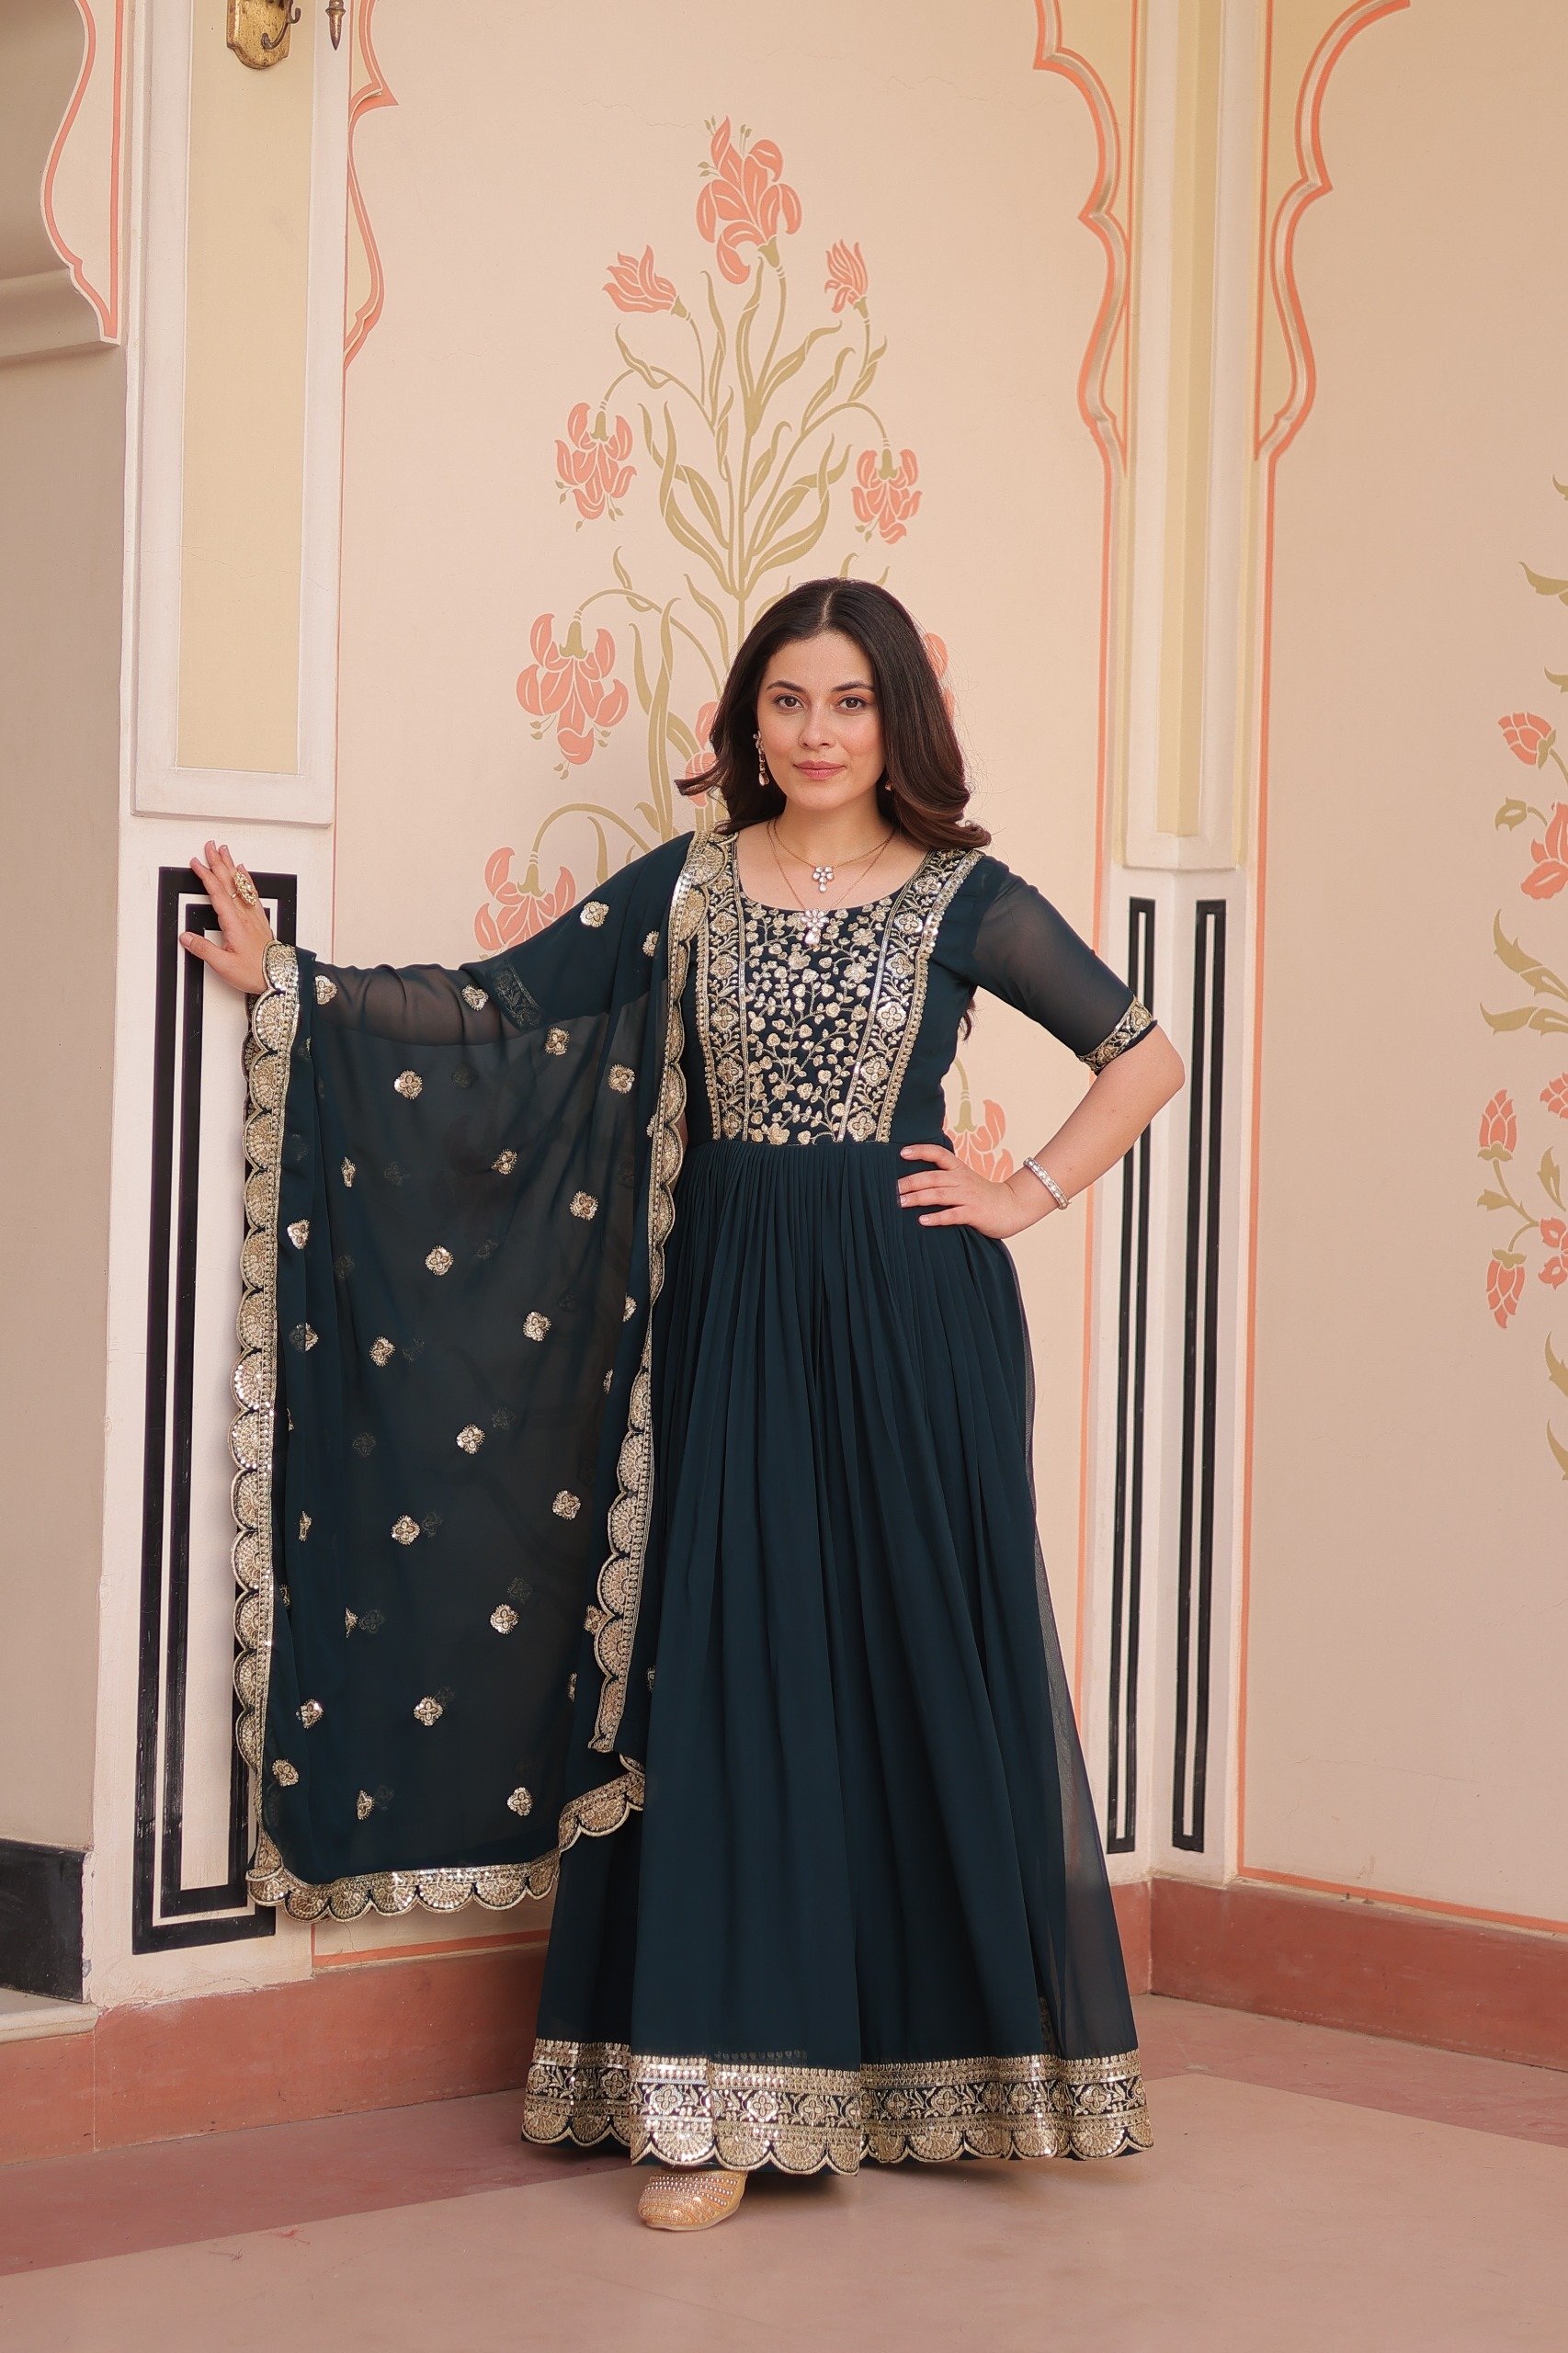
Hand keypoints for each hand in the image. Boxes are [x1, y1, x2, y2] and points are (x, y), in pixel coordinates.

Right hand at [180, 840, 274, 995]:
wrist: (279, 976)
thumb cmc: (255, 971)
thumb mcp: (223, 965)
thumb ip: (203, 949)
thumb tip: (186, 937)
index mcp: (233, 923)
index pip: (217, 892)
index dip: (205, 875)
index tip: (196, 862)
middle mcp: (244, 915)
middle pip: (229, 882)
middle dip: (218, 861)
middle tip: (210, 845)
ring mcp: (253, 915)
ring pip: (240, 884)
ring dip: (231, 866)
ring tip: (225, 851)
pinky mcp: (259, 919)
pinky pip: (251, 892)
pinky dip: (246, 879)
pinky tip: (243, 872)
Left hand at [896, 1141, 1056, 1238]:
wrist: (1014, 1206)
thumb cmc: (985, 1196)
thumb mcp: (966, 1181)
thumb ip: (946, 1179)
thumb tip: (916, 1182)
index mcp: (960, 1170)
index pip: (939, 1154)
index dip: (921, 1151)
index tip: (902, 1152)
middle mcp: (962, 1180)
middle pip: (932, 1177)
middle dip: (910, 1182)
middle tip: (891, 1189)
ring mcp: (969, 1196)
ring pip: (939, 1194)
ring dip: (917, 1198)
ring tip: (900, 1203)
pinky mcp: (974, 1213)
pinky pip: (952, 1215)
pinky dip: (937, 1218)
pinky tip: (922, 1221)